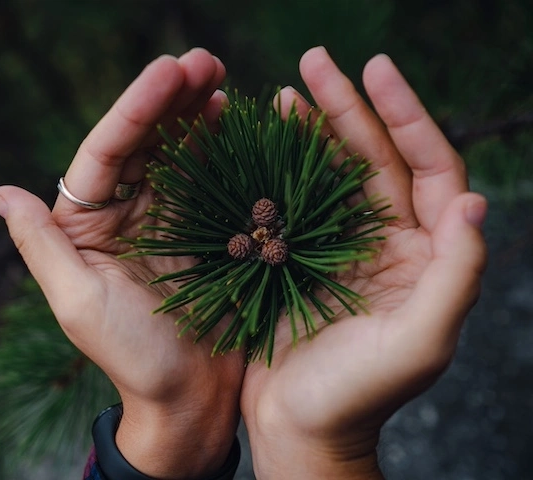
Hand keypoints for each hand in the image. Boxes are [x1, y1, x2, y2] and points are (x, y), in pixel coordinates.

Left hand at [0, 48, 243, 478]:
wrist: (190, 397)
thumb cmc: (131, 357)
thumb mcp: (78, 303)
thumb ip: (41, 246)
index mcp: (86, 226)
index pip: (106, 153)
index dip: (136, 110)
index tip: (168, 71)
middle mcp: (123, 213)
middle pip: (143, 142)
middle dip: (170, 98)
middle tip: (204, 60)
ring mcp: (167, 218)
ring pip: (177, 152)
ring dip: (196, 111)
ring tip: (218, 74)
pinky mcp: (205, 230)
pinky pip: (210, 179)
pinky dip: (220, 147)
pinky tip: (231, 117)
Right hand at [240, 47, 487, 478]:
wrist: (300, 429)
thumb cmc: (360, 396)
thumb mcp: (418, 344)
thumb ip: (454, 277)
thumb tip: (471, 201)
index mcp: (424, 256)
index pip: (428, 168)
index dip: (407, 116)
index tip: (375, 70)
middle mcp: (387, 243)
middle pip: (374, 159)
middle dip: (347, 107)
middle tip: (314, 61)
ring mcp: (339, 248)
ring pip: (330, 174)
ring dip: (311, 130)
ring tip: (284, 91)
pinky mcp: (298, 258)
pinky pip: (292, 201)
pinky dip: (278, 168)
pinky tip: (261, 141)